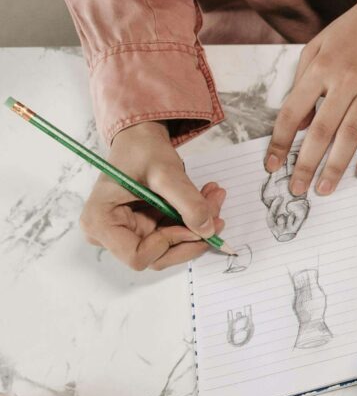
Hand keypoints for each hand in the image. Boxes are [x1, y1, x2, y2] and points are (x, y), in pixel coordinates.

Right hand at [79, 122, 226, 270]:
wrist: (140, 139)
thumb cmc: (141, 150)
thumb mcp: (165, 172)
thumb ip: (187, 202)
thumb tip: (208, 231)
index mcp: (100, 223)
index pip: (138, 256)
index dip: (169, 244)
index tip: (193, 225)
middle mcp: (110, 234)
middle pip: (158, 256)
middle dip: (192, 236)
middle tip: (217, 211)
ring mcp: (128, 233)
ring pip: (172, 248)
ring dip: (199, 227)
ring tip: (214, 198)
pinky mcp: (146, 229)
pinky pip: (175, 235)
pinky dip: (195, 220)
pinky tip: (207, 199)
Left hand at [267, 0, 356, 195]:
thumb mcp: (321, 42)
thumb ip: (306, 78)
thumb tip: (302, 120)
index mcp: (321, 66)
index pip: (293, 112)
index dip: (280, 142)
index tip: (272, 165)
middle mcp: (344, 78)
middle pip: (321, 130)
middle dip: (305, 164)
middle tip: (297, 189)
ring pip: (351, 134)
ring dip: (336, 165)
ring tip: (325, 188)